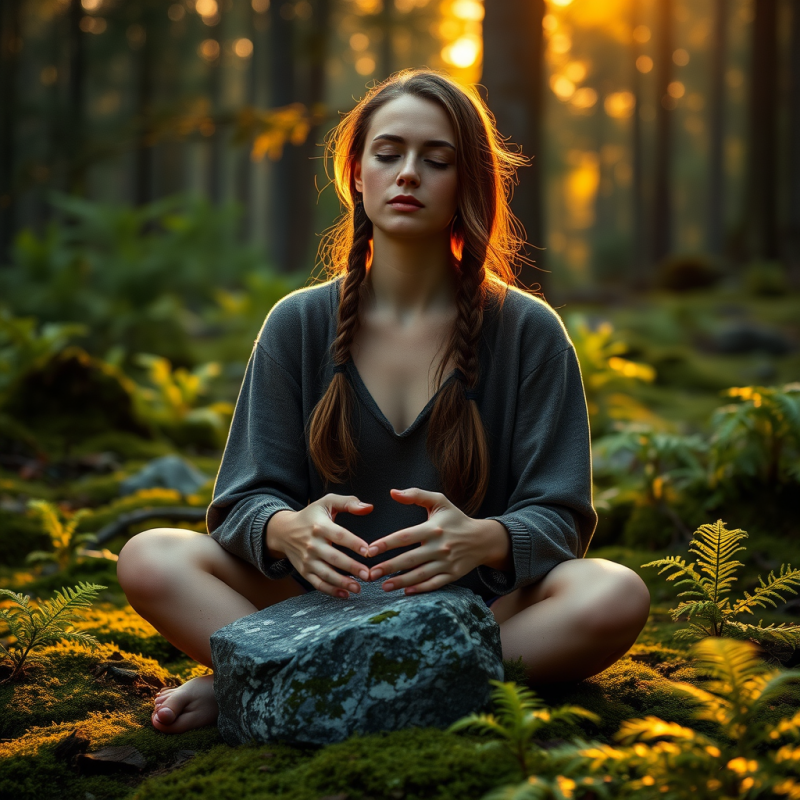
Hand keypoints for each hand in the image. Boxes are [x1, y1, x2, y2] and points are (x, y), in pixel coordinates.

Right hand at [268, 494, 373, 598]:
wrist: (283, 531)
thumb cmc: (311, 516)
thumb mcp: (327, 502)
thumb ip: (349, 502)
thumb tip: (369, 507)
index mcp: (320, 526)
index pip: (339, 535)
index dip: (354, 543)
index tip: (368, 551)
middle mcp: (312, 544)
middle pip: (334, 558)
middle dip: (351, 567)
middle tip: (368, 574)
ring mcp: (307, 560)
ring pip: (326, 574)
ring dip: (343, 583)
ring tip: (359, 588)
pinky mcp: (304, 571)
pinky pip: (318, 583)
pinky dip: (331, 591)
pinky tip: (345, 594)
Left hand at [366, 488, 482, 594]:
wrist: (483, 539)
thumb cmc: (456, 519)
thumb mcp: (440, 501)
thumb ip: (416, 495)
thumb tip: (392, 492)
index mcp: (433, 528)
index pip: (405, 537)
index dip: (386, 544)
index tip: (370, 550)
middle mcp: (440, 546)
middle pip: (410, 559)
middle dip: (388, 567)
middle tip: (370, 574)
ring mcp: (447, 563)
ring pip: (420, 575)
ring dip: (401, 582)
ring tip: (383, 586)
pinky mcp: (453, 575)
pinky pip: (434, 584)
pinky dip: (420, 589)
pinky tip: (405, 592)